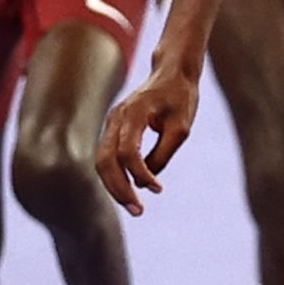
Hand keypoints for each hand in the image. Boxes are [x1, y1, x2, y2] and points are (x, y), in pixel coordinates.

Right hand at [96, 67, 200, 214]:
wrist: (172, 73)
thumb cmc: (181, 98)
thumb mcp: (181, 128)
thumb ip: (163, 153)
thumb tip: (146, 180)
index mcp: (133, 114)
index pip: (127, 152)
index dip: (140, 174)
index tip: (158, 190)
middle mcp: (116, 118)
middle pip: (106, 161)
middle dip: (119, 189)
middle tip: (138, 211)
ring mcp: (111, 122)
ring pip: (102, 161)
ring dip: (115, 186)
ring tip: (134, 207)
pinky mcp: (113, 128)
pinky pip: (107, 156)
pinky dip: (115, 176)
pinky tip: (129, 191)